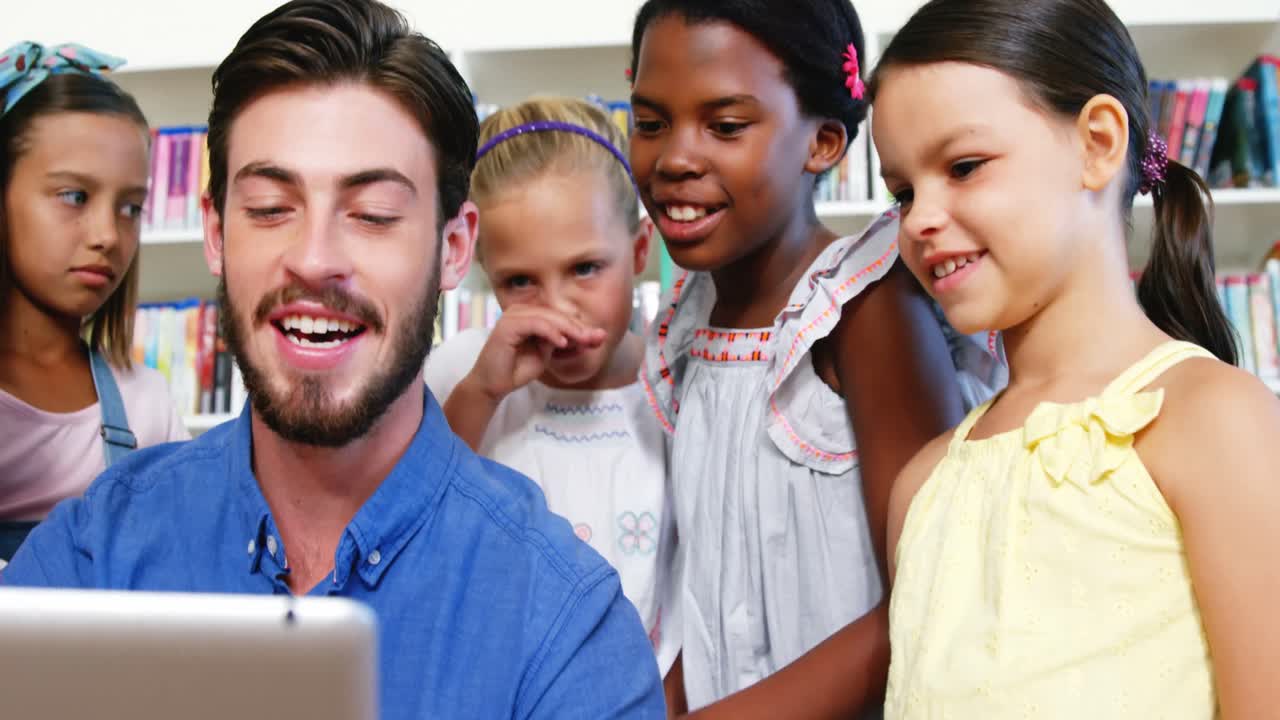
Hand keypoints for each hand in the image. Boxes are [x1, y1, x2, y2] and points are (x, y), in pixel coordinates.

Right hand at [463, 305, 605, 400]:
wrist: (493, 385)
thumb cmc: (516, 369)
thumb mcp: (546, 354)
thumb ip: (563, 342)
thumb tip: (590, 335)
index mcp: (529, 315)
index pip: (559, 316)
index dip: (579, 326)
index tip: (598, 337)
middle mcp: (520, 311)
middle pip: (556, 314)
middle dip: (578, 327)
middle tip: (595, 338)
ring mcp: (512, 316)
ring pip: (547, 316)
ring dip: (568, 328)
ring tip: (583, 340)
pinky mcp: (507, 326)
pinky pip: (535, 324)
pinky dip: (551, 332)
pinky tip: (563, 342)